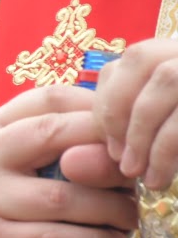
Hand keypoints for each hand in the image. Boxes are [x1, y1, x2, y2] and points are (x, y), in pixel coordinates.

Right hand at [0, 85, 136, 237]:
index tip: (123, 133)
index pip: (47, 100)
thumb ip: (53, 141)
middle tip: (135, 176)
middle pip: (56, 137)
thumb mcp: (9, 162)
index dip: (95, 110)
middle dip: (107, 156)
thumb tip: (119, 138)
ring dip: (111, 208)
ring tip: (128, 216)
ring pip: (64, 196)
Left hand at [94, 39, 177, 188]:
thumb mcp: (160, 142)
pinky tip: (159, 179)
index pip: (131, 60)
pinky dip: (165, 148)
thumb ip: (120, 147)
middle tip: (117, 161)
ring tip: (137, 175)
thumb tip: (69, 163)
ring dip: (141, 132)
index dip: (108, 102)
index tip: (107, 144)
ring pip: (168, 78)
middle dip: (117, 112)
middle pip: (143, 58)